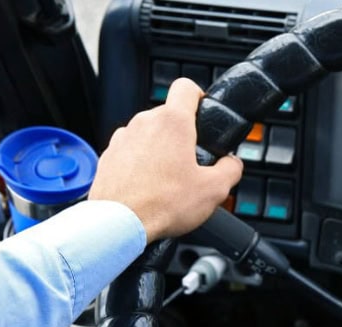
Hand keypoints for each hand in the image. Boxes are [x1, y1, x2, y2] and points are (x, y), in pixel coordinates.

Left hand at [89, 78, 242, 242]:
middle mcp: (144, 123)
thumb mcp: (214, 190)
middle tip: (191, 163)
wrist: (119, 224)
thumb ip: (231, 169)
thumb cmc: (161, 205)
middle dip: (182, 135)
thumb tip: (232, 163)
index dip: (199, 97)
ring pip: (148, 134)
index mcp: (173, 123)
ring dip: (160, 150)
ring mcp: (123, 138)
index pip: (186, 87)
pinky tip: (148, 187)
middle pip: (169, 116)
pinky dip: (140, 164)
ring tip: (168, 180)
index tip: (204, 112)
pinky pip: (130, 152)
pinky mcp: (108, 156)